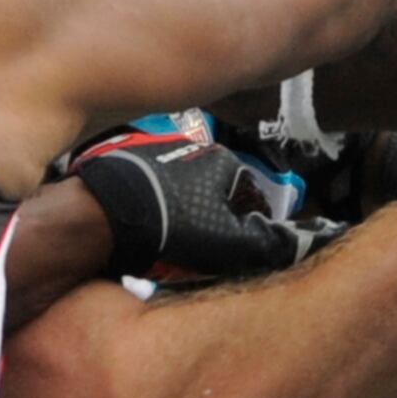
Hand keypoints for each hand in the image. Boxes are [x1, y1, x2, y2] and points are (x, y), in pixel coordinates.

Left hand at [66, 122, 332, 284]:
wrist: (106, 214)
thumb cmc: (175, 227)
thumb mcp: (228, 242)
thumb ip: (263, 242)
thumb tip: (290, 244)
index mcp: (223, 161)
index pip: (249, 192)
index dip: (248, 221)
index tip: (239, 245)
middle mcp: (191, 149)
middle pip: (212, 189)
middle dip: (212, 216)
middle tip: (202, 248)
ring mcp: (154, 153)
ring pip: (180, 190)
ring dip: (181, 212)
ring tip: (172, 242)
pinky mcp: (122, 164)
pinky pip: (149, 191)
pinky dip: (152, 208)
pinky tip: (145, 229)